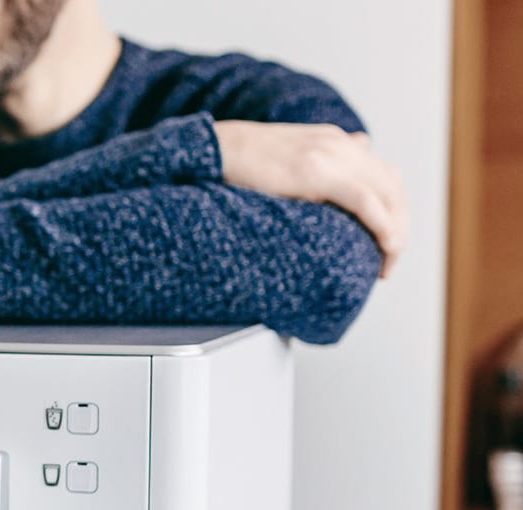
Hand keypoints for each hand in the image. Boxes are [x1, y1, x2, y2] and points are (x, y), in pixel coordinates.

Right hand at [213, 120, 406, 277]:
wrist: (215, 147)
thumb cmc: (241, 162)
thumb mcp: (286, 160)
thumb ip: (311, 168)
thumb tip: (327, 187)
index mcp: (336, 141)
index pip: (383, 174)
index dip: (392, 210)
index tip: (382, 242)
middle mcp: (341, 145)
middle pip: (393, 186)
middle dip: (399, 225)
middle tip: (387, 259)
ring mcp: (332, 156)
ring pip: (389, 195)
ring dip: (396, 231)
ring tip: (386, 262)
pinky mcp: (318, 172)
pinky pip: (367, 201)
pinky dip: (384, 226)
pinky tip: (386, 247)